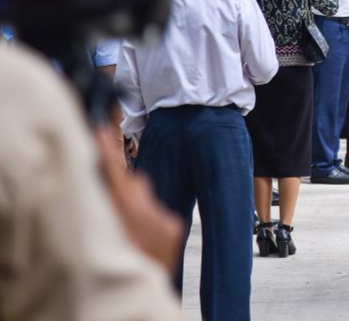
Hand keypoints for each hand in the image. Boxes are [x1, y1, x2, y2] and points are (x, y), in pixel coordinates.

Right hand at [96, 127, 183, 272]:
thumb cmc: (121, 266)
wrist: (145, 295)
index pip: (115, 171)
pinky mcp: (174, 227)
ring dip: (134, 206)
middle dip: (120, 185)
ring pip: (144, 198)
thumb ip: (101, 206)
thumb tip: (97, 186)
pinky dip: (146, 218)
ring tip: (124, 227)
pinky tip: (137, 235)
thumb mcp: (102, 233)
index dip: (106, 149)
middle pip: (133, 183)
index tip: (100, 130)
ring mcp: (166, 220)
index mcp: (129, 212)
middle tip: (107, 195)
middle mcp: (152, 212)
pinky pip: (156, 212)